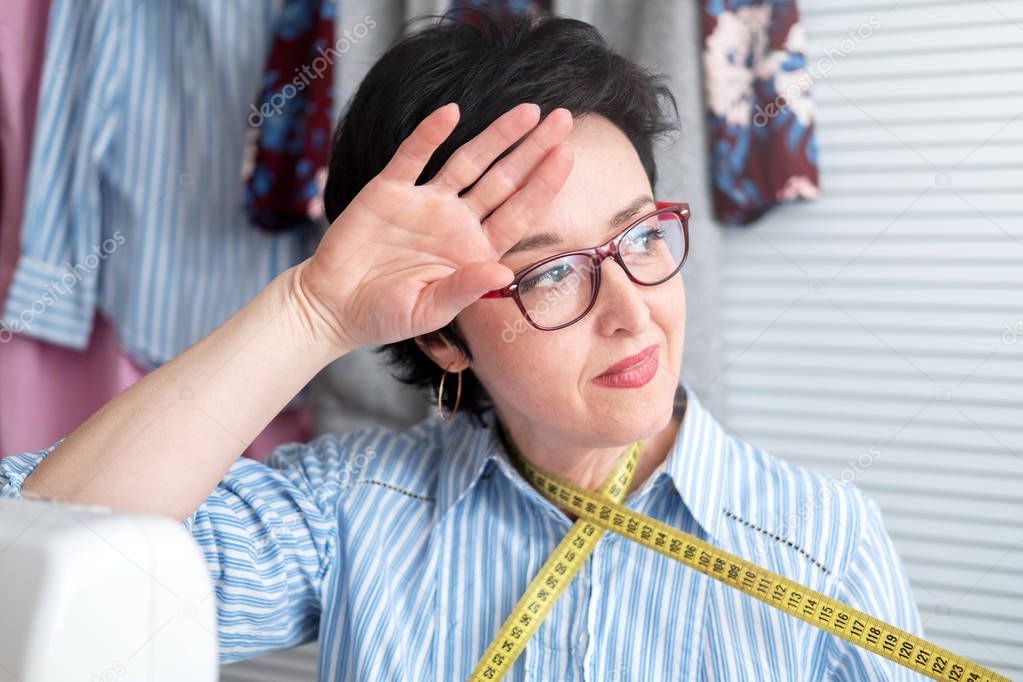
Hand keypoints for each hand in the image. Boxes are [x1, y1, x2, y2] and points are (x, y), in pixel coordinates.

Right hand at [296, 102, 573, 352]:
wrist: (333, 307)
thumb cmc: (385, 315)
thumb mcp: (429, 310)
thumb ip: (465, 288)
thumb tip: (504, 271)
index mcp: (473, 250)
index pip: (518, 213)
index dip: (543, 185)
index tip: (567, 156)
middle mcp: (456, 221)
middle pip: (503, 179)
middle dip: (532, 149)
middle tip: (563, 119)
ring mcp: (424, 202)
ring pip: (468, 160)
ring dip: (497, 135)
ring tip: (528, 110)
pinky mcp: (389, 190)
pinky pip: (413, 156)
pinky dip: (430, 134)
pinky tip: (452, 113)